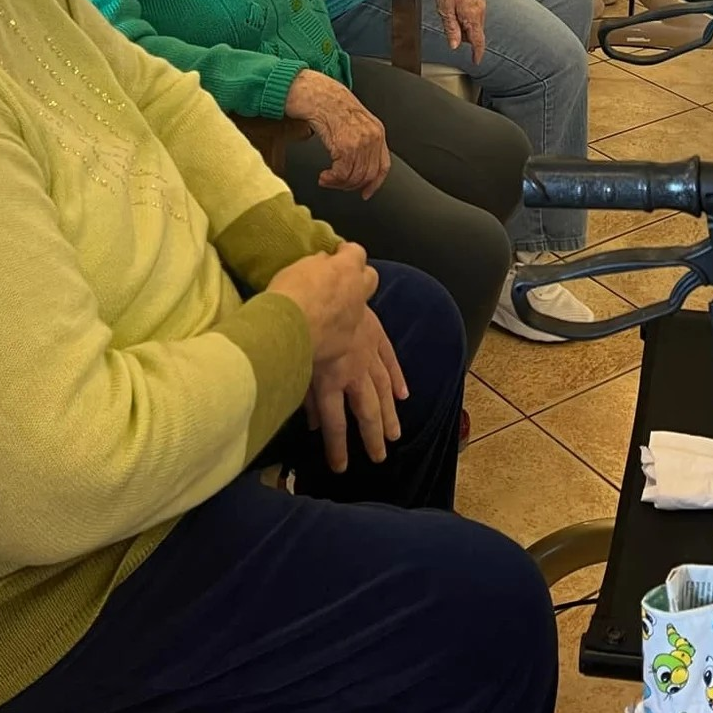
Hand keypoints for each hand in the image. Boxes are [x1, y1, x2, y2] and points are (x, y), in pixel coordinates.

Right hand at [270, 246, 407, 473]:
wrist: (309, 297)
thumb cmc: (320, 279)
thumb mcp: (341, 263)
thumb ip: (348, 263)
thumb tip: (351, 252)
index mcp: (367, 327)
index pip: (386, 355)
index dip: (395, 376)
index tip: (403, 396)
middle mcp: (361, 354)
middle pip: (379, 393)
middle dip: (384, 419)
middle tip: (389, 443)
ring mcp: (344, 371)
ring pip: (359, 411)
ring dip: (363, 436)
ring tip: (365, 460)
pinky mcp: (322, 383)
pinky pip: (329, 415)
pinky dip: (328, 430)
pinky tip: (321, 438)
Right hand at [284, 70, 389, 198]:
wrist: (315, 92)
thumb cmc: (330, 104)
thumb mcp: (355, 120)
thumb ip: (362, 140)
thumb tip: (359, 167)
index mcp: (378, 131)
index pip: (384, 166)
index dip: (375, 184)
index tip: (365, 193)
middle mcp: (372, 137)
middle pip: (368, 175)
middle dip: (350, 185)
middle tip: (335, 183)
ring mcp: (360, 141)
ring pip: (354, 177)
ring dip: (338, 183)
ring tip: (327, 179)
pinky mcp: (345, 144)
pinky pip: (342, 173)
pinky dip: (332, 179)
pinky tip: (324, 176)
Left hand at [432, 0, 485, 64]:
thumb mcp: (444, 11)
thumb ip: (451, 30)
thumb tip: (455, 46)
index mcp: (472, 15)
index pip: (478, 40)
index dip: (478, 53)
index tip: (476, 61)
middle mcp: (480, 9)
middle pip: (476, 32)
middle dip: (466, 36)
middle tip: (453, 32)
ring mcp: (481, 2)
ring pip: (476, 23)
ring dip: (466, 26)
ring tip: (452, 16)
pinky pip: (476, 13)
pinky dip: (468, 17)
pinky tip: (457, 10)